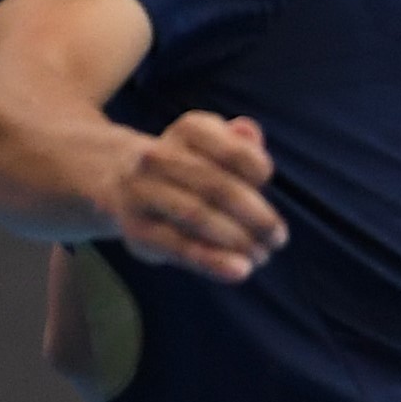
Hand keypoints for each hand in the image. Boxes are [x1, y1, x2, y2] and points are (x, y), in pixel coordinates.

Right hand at [105, 111, 283, 280]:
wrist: (121, 182)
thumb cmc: (190, 168)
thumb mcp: (216, 147)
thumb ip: (239, 144)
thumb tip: (249, 131)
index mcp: (188, 130)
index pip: (233, 150)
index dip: (259, 169)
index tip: (267, 183)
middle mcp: (157, 156)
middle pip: (218, 187)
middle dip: (257, 216)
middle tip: (278, 238)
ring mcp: (142, 192)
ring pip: (198, 215)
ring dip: (238, 239)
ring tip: (261, 255)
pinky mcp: (137, 229)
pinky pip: (179, 246)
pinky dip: (213, 260)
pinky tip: (240, 270)